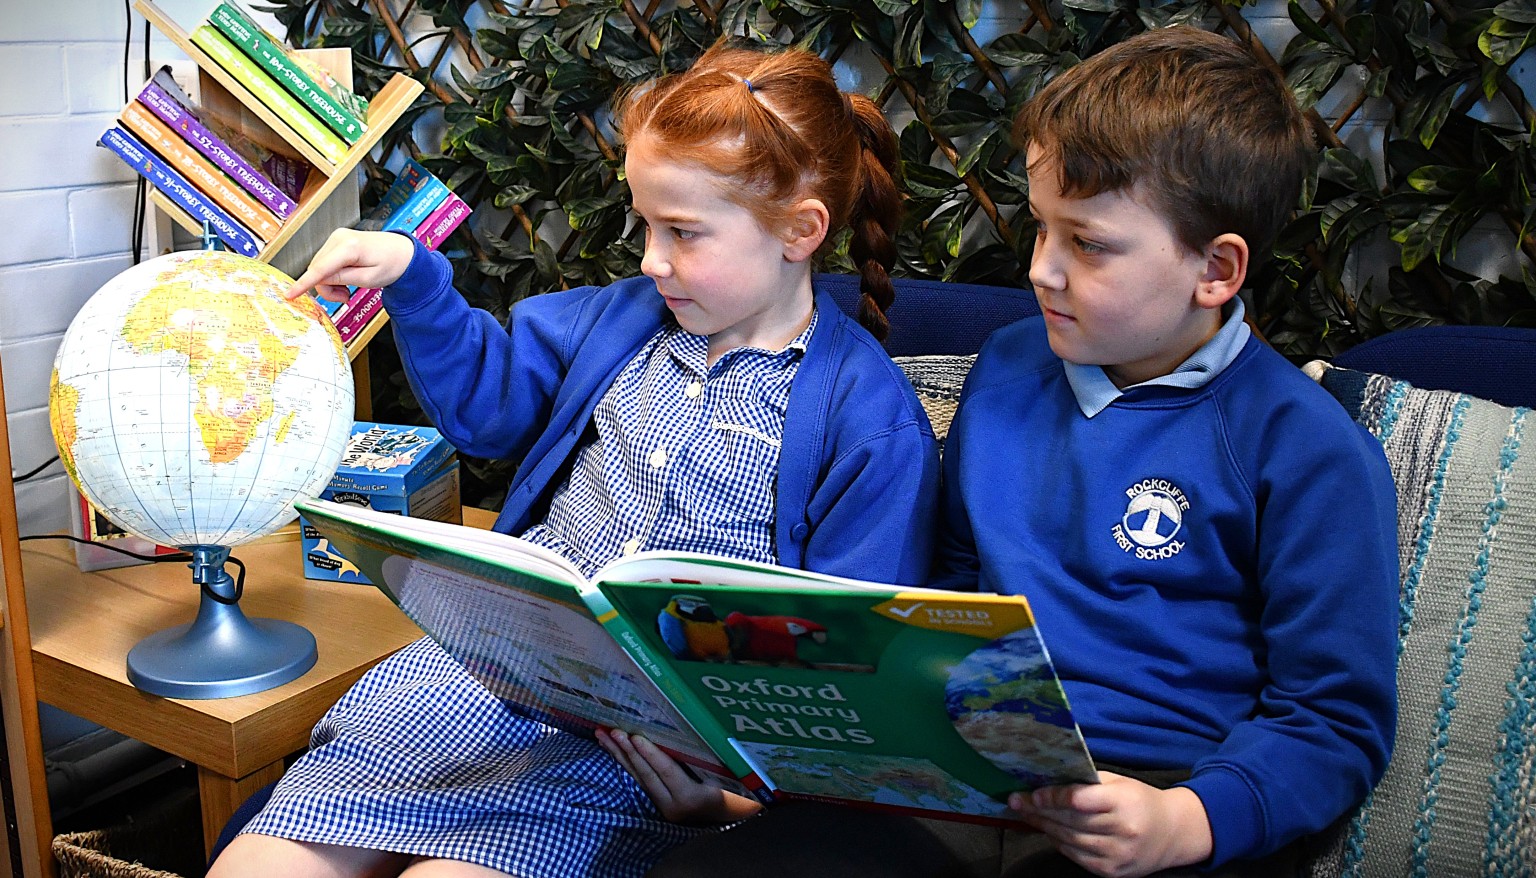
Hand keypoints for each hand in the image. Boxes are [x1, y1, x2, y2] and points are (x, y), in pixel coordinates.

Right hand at [286, 228, 415, 301]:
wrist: (402, 253)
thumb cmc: (392, 264)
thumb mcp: (368, 279)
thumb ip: (342, 279)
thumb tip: (321, 280)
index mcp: (349, 246)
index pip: (321, 268)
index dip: (304, 283)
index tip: (290, 294)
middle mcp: (340, 238)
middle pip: (317, 269)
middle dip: (327, 288)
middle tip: (346, 297)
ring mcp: (337, 237)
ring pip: (319, 267)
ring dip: (330, 282)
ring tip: (349, 288)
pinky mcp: (337, 241)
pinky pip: (325, 262)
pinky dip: (332, 274)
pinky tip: (346, 278)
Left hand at [596, 728, 762, 824]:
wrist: (736, 814)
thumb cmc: (737, 789)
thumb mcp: (725, 773)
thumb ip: (706, 758)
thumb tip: (693, 728)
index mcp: (692, 798)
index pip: (667, 772)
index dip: (651, 754)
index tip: (635, 736)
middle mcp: (674, 806)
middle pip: (646, 775)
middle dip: (628, 752)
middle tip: (612, 731)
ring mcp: (665, 807)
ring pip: (638, 778)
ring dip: (620, 756)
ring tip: (604, 737)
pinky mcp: (660, 803)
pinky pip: (640, 781)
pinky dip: (626, 764)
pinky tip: (614, 750)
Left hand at [1008, 772, 1212, 877]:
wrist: (1172, 834)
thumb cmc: (1140, 801)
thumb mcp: (1119, 782)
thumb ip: (1087, 782)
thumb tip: (1049, 778)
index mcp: (1124, 802)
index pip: (1080, 800)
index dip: (1053, 796)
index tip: (1032, 792)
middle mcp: (1121, 830)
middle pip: (1070, 821)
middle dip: (1039, 810)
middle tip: (1017, 801)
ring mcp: (1116, 854)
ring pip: (1069, 839)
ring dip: (1044, 826)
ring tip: (1027, 814)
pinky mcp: (1111, 871)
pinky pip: (1076, 856)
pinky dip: (1059, 842)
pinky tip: (1049, 830)